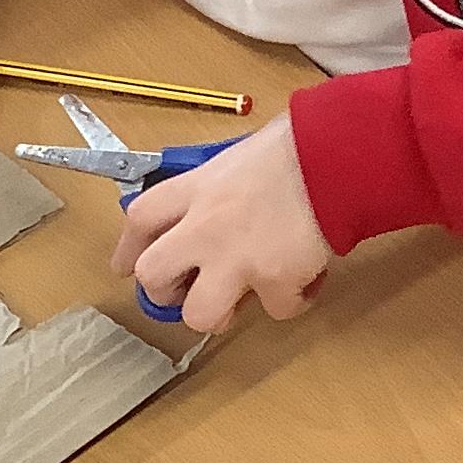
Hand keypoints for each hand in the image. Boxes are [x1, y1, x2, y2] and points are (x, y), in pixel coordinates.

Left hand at [110, 116, 333, 332]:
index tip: (127, 267)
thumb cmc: (296, 147)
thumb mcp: (237, 158)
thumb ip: (214, 189)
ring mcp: (236, 258)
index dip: (128, 249)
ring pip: (200, 315)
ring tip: (243, 297)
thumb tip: (210, 209)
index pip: (140, 220)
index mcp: (195, 189)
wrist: (335, 158)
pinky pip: (276, 309)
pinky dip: (290, 300)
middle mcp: (204, 227)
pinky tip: (303, 279)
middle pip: (153, 276)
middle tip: (187, 291)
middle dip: (165, 292)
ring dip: (219, 313)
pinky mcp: (275, 281)